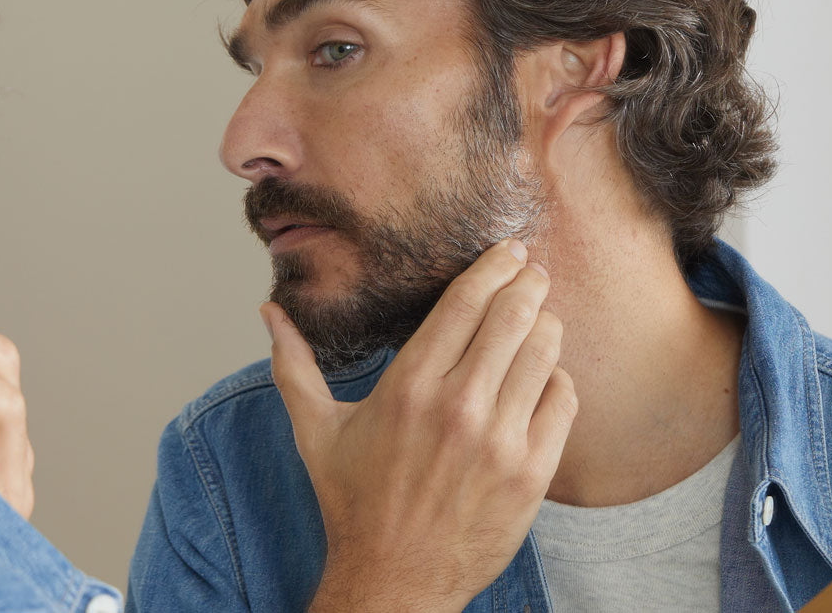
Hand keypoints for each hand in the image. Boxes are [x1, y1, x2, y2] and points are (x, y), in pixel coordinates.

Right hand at [266, 238, 578, 612]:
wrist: (393, 580)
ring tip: (541, 320)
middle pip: (513, 316)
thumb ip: (293, 365)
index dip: (495, 267)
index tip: (509, 252)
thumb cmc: (354, 505)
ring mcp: (499, 441)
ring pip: (544, 352)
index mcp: (408, 387)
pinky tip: (545, 378)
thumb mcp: (316, 431)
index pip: (465, 302)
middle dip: (530, 284)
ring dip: (547, 325)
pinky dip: (558, 381)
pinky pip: (562, 401)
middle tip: (535, 273)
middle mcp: (457, 407)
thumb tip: (268, 311)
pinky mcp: (531, 474)